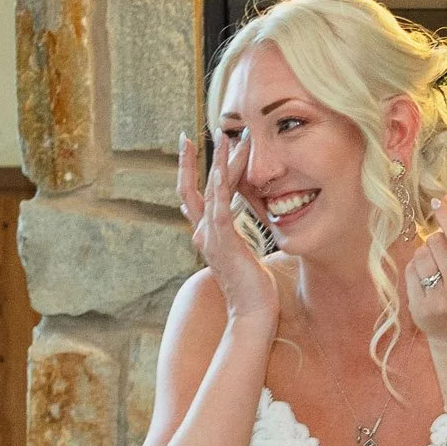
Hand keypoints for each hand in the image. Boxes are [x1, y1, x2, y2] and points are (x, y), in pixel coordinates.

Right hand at [177, 130, 278, 331]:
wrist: (252, 313)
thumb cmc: (253, 287)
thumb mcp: (241, 255)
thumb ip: (236, 239)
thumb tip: (240, 230)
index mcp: (208, 235)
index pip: (197, 195)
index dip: (195, 170)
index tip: (193, 145)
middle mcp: (204, 233)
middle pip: (195, 188)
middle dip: (198, 158)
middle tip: (201, 132)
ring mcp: (212, 238)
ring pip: (210, 192)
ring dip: (219, 163)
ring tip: (225, 137)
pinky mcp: (224, 244)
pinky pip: (219, 211)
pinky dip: (218, 190)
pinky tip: (220, 172)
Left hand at [406, 190, 446, 347]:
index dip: (445, 217)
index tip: (434, 203)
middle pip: (435, 242)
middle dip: (436, 243)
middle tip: (444, 259)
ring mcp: (440, 300)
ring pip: (420, 255)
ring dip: (424, 257)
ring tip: (435, 272)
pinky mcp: (421, 308)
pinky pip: (410, 272)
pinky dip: (415, 272)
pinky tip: (426, 284)